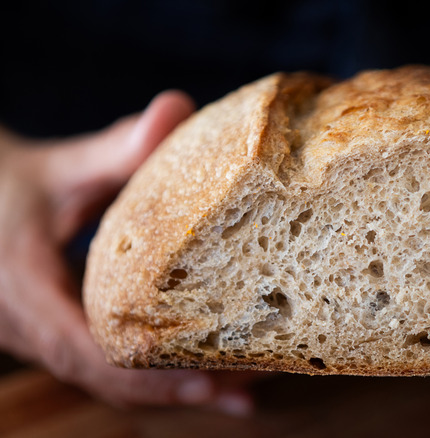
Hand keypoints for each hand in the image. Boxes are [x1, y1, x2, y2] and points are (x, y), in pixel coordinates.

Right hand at [0, 92, 255, 414]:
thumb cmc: (8, 185)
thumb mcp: (59, 169)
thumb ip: (117, 149)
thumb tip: (177, 108)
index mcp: (25, 293)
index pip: (92, 354)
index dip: (152, 375)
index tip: (211, 384)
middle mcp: (29, 331)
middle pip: (112, 383)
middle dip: (180, 391)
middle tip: (250, 392)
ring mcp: (42, 342)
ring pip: (111, 385)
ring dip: (174, 390)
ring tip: (243, 391)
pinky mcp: (58, 338)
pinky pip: (108, 372)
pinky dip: (156, 378)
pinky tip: (206, 374)